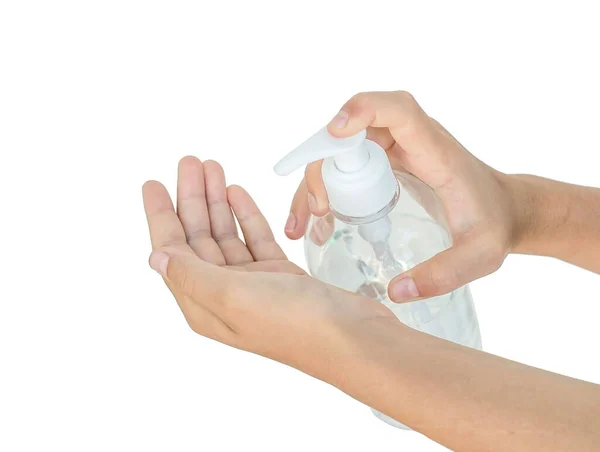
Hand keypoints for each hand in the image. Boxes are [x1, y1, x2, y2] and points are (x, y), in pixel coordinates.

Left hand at [142, 157, 396, 376]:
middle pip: (198, 238)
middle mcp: (225, 294)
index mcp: (205, 304)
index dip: (160, 216)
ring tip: (212, 168)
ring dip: (217, 201)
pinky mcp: (280, 275)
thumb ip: (192, 275)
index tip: (153, 183)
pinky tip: (237, 193)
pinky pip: (254, 239)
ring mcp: (254, 284)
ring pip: (226, 234)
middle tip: (190, 162)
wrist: (352, 337)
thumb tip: (156, 258)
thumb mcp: (232, 297)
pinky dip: (245, 215)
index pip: (173, 253)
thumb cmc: (294, 324)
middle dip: (191, 199)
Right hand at [285, 91, 526, 301]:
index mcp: (435, 151)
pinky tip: (317, 219)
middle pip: (354, 132)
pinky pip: (348, 162)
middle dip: (324, 163)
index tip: (336, 132)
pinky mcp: (387, 161)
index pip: (398, 110)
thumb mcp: (479, 256)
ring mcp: (396, 148)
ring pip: (343, 148)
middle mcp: (411, 141)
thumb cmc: (494, 224)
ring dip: (316, 178)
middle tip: (317, 211)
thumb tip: (396, 290)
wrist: (504, 209)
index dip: (363, 110)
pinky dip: (326, 185)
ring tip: (301, 224)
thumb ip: (443, 274)